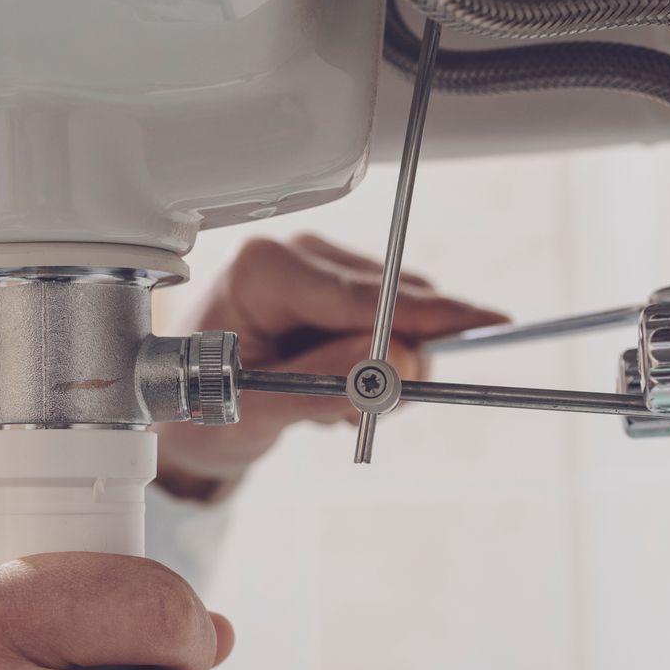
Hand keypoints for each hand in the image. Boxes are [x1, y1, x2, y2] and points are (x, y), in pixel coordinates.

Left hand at [156, 233, 506, 496]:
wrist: (179, 408)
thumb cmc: (199, 403)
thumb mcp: (256, 409)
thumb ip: (323, 385)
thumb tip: (395, 361)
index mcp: (263, 270)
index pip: (366, 296)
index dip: (433, 315)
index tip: (489, 325)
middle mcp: (295, 254)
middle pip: (393, 299)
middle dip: (400, 361)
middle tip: (369, 414)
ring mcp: (319, 266)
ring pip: (399, 313)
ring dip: (381, 369)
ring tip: (323, 404)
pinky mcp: (336, 286)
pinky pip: (389, 322)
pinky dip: (374, 364)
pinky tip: (330, 384)